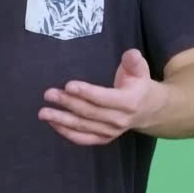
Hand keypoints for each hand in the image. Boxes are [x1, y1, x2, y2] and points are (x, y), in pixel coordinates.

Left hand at [38, 49, 165, 144]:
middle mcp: (120, 120)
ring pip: (83, 127)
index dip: (87, 93)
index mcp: (129, 102)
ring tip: (43, 112)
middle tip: (49, 94)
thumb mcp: (141, 69)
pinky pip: (83, 139)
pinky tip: (52, 123)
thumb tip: (130, 53)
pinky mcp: (104, 138)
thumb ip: (134, 61)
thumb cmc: (139, 85)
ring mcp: (111, 132)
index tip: (69, 86)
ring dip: (61, 120)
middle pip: (89, 112)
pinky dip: (66, 133)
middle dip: (67, 103)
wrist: (150, 110)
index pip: (105, 98)